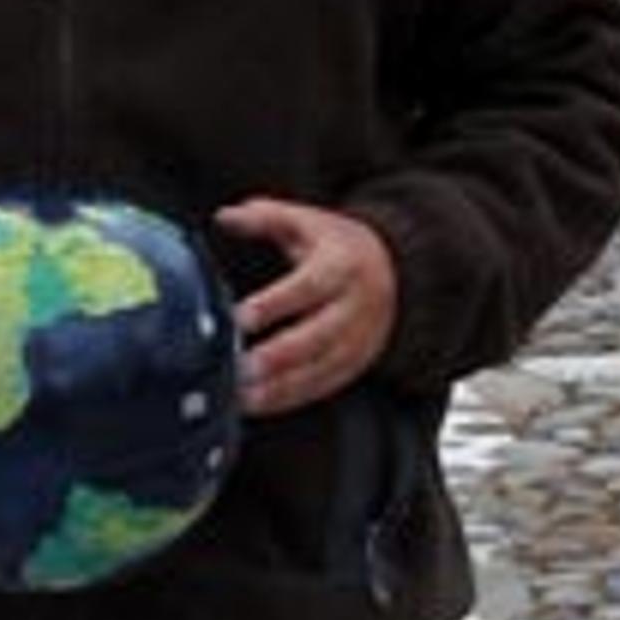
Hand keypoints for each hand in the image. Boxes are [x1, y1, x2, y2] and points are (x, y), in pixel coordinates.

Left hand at [217, 193, 396, 417]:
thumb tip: (225, 216)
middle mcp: (354, 308)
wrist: (393, 272)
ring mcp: (357, 341)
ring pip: (320, 369)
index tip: (241, 317)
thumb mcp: (306, 223)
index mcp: (341, 267)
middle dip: (279, 356)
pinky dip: (288, 399)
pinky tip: (257, 403)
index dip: (275, 304)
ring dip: (280, 386)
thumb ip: (265, 218)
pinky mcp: (352, 366)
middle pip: (317, 337)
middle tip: (242, 366)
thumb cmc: (337, 248)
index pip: (309, 288)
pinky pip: (321, 387)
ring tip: (243, 395)